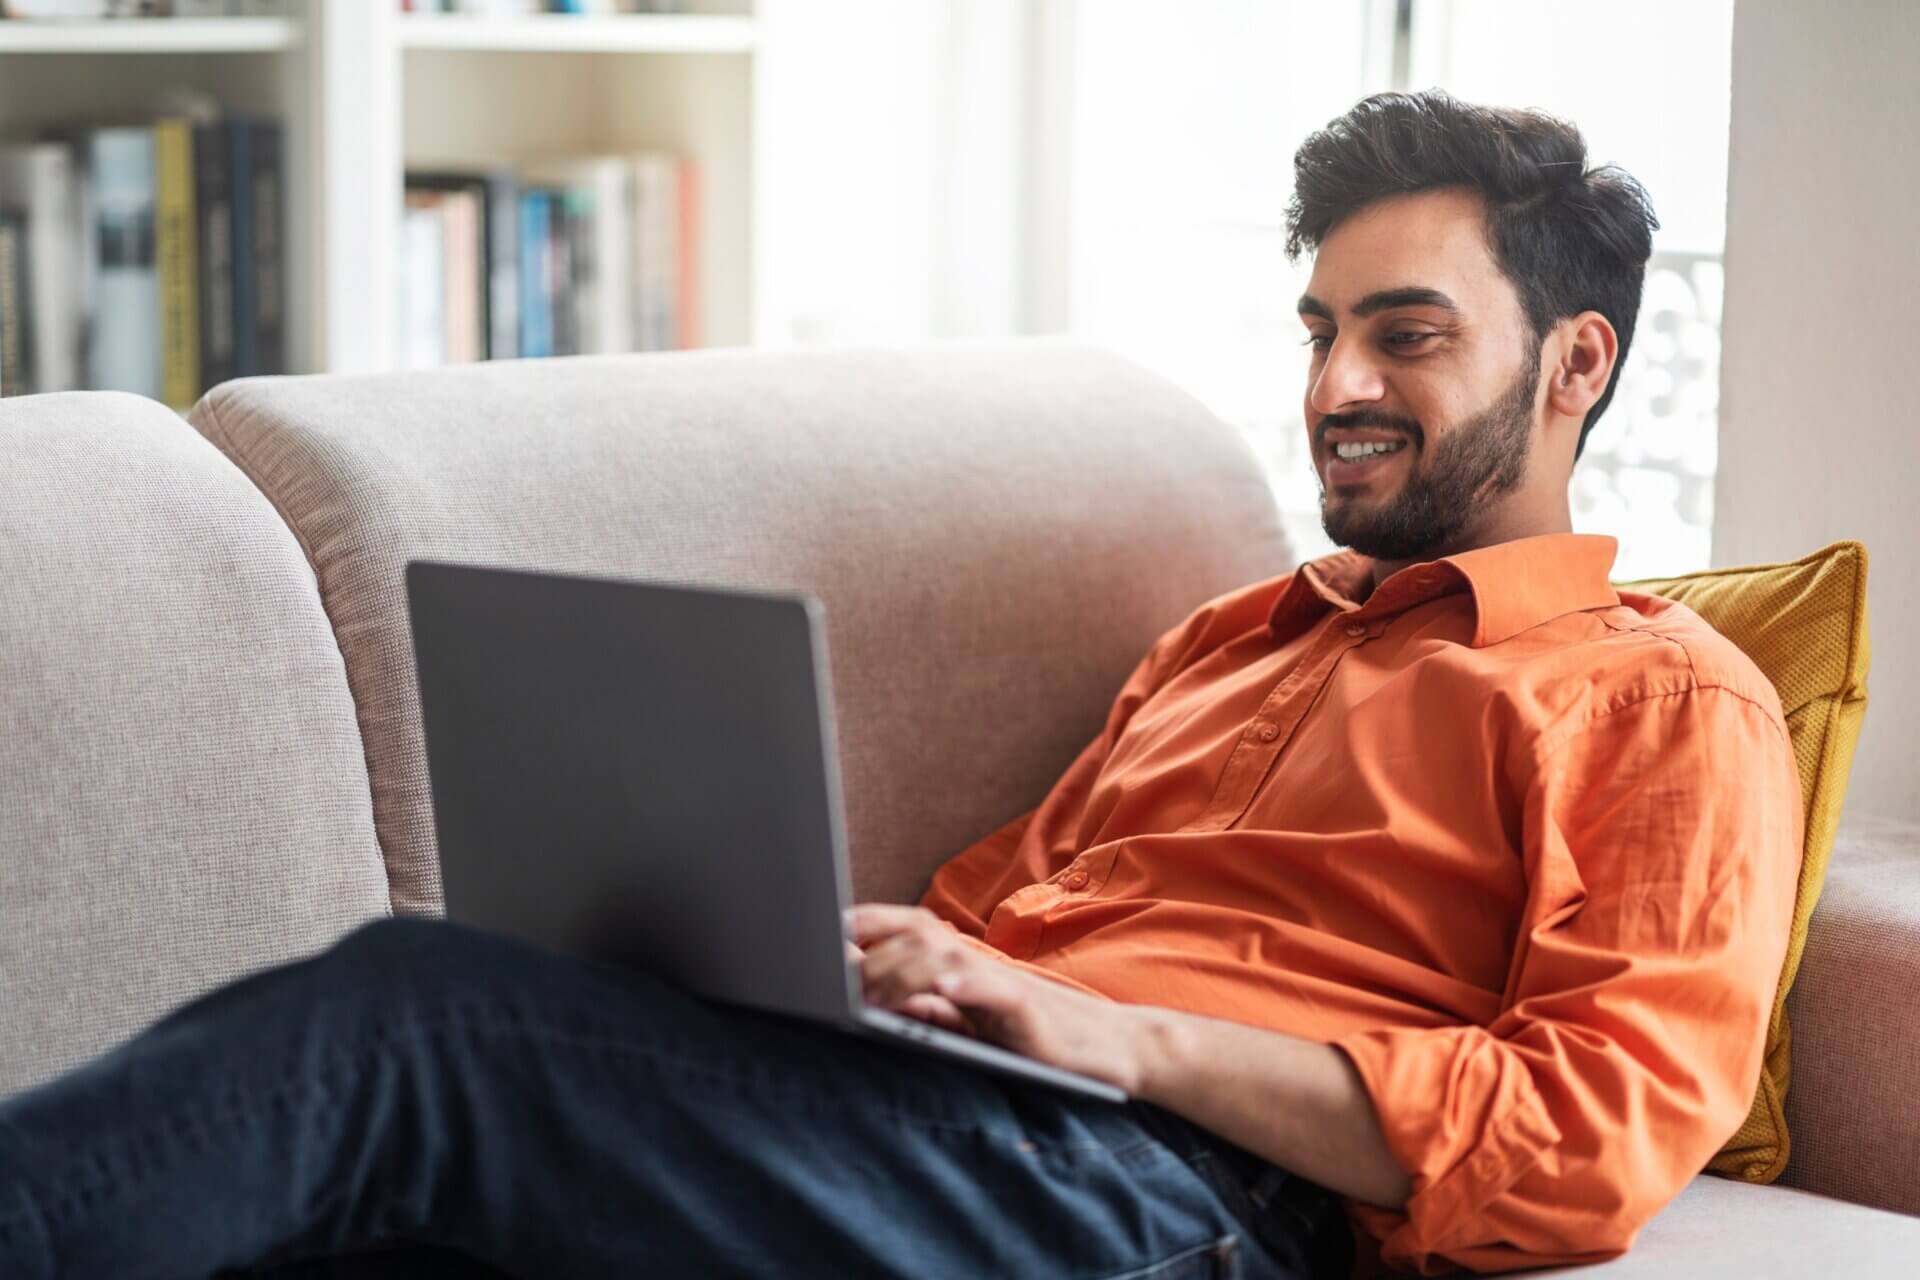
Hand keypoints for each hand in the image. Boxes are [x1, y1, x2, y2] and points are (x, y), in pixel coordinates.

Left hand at [847, 903, 1149, 1092]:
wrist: (1101, 1048)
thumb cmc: (1024, 1034)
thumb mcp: (962, 1021)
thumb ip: (920, 1005)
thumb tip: (863, 994)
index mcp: (950, 959)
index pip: (896, 927)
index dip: (854, 927)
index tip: (812, 938)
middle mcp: (970, 959)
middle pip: (910, 938)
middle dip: (864, 957)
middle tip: (822, 977)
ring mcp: (998, 980)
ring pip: (941, 960)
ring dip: (900, 974)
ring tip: (865, 992)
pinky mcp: (1024, 1007)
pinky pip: (992, 990)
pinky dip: (967, 987)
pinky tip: (942, 989)